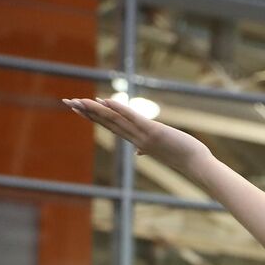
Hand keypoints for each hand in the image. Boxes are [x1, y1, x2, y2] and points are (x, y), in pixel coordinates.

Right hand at [63, 97, 211, 172]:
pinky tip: (106, 100)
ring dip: (96, 110)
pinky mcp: (154, 132)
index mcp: (136, 142)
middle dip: (87, 112)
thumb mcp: (161, 150)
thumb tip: (138, 151)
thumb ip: (147, 147)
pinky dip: (120, 109)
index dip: (93, 118)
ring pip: (115, 121)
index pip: (111, 127)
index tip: (78, 109)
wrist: (197, 164)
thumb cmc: (182, 156)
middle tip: (67, 102)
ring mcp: (143, 136)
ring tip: (79, 101)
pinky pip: (133, 119)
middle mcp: (136, 140)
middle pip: (107, 123)